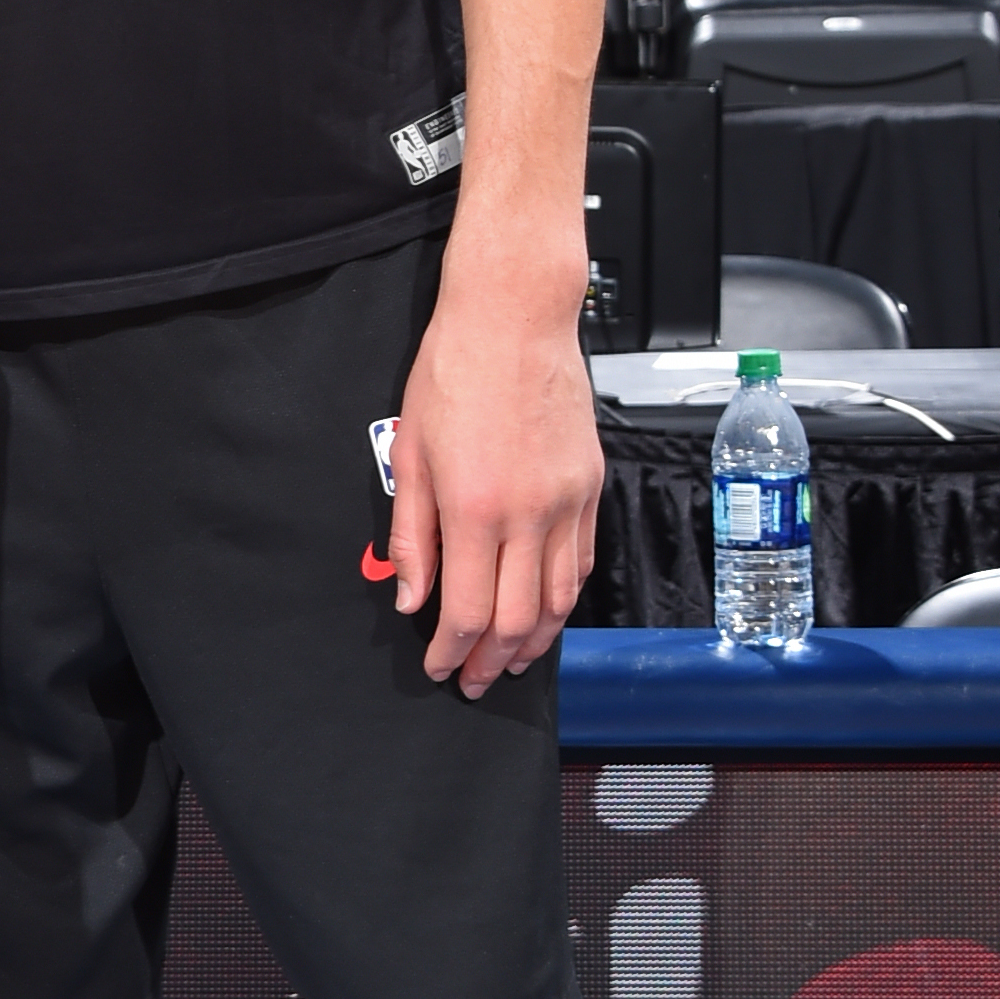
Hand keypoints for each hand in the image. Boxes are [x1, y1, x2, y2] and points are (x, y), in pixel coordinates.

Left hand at [388, 230, 603, 696]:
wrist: (514, 319)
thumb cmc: (456, 370)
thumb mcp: (410, 453)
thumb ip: (411, 534)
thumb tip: (409, 595)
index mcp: (475, 508)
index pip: (467, 611)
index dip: (450, 650)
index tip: (438, 664)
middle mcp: (529, 513)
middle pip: (517, 620)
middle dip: (491, 661)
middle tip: (472, 679)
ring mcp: (567, 502)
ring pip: (558, 600)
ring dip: (533, 641)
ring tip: (509, 660)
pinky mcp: (589, 486)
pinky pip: (581, 562)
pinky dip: (562, 599)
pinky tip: (544, 611)